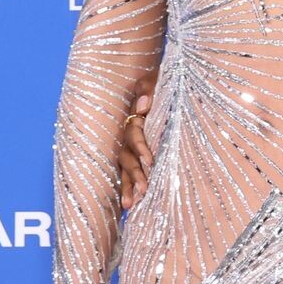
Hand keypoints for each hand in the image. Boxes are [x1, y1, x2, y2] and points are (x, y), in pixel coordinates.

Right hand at [119, 83, 154, 211]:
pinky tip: (132, 202)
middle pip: (126, 157)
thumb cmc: (157, 79)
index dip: (140, 148)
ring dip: (127, 185)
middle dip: (134, 175)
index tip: (150, 161)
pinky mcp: (133, 152)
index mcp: (131, 117)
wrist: (157, 78)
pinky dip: (128, 185)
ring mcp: (128, 144)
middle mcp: (126, 133)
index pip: (133, 136)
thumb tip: (142, 107)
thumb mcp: (153, 79)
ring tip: (130, 205)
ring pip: (124, 167)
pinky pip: (127, 170)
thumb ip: (147, 90)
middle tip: (143, 191)